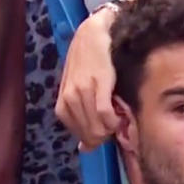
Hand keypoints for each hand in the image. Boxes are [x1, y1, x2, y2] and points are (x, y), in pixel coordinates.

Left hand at [54, 7, 120, 151]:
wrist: (94, 34)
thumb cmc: (90, 61)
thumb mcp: (80, 89)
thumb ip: (81, 115)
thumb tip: (84, 149)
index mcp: (64, 100)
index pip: (76, 131)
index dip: (93, 140)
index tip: (106, 137)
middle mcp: (70, 97)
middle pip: (88, 133)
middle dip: (104, 137)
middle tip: (116, 129)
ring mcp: (82, 91)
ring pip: (97, 126)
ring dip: (111, 130)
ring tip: (119, 122)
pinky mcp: (98, 84)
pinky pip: (104, 113)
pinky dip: (113, 120)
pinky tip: (119, 118)